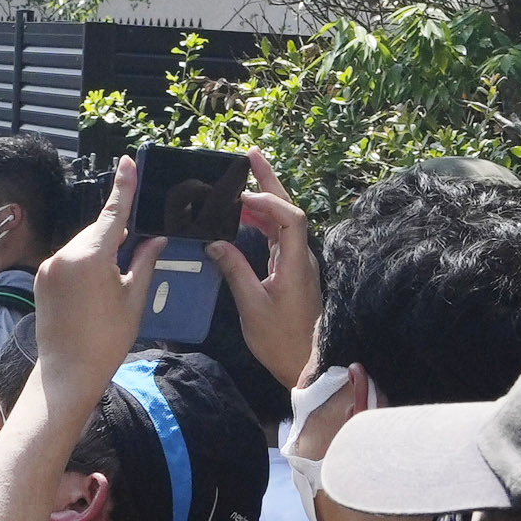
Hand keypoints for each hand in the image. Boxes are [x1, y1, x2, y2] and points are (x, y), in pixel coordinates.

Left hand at [31, 158, 162, 391]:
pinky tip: (97, 285)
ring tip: (117, 278)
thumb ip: (144, 261)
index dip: (124, 187)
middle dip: (118, 235)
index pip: (113, 214)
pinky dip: (85, 263)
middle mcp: (64, 254)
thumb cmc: (107, 339)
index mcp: (90, 256)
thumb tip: (156, 238)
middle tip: (140, 246)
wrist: (67, 372)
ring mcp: (49, 266)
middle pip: (98, 232)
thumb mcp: (133, 298)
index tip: (129, 161)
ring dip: (101, 251)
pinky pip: (68, 260)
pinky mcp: (42, 279)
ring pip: (82, 245)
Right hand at [214, 162, 323, 387]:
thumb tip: (215, 243)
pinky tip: (243, 217)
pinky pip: (277, 236)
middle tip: (250, 156)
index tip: (242, 196)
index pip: (290, 218)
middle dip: (270, 181)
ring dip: (263, 200)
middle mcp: (300, 257)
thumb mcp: (251, 306)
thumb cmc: (280, 340)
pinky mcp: (291, 271)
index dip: (269, 200)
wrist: (305, 364)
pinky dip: (261, 222)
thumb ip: (234, 270)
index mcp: (295, 263)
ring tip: (240, 183)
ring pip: (282, 221)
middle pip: (288, 209)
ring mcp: (297, 263)